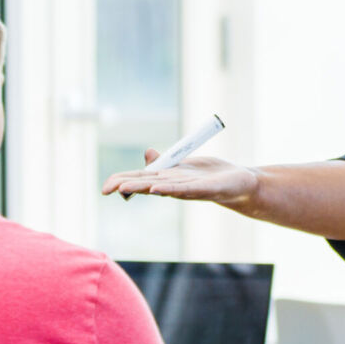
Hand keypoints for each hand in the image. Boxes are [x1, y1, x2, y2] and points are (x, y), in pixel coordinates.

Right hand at [101, 149, 259, 205]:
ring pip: (161, 188)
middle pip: (146, 185)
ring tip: (126, 188)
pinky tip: (157, 189)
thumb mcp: (184, 166)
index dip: (122, 182)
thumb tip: (147, 154)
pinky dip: (170, 189)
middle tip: (106, 189)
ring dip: (143, 188)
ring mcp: (189, 189)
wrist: (240, 184)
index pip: (140, 180)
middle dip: (126, 185)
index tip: (105, 187)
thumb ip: (165, 162)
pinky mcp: (206, 188)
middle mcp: (174, 187)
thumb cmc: (211, 176)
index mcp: (167, 180)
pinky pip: (185, 189)